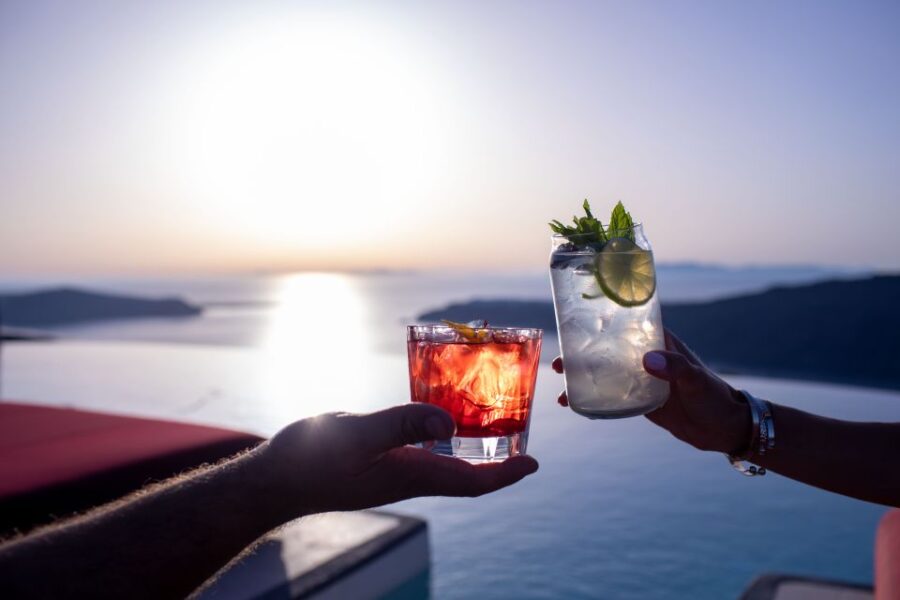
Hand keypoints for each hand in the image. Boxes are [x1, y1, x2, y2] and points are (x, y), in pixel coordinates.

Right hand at [258, 404, 538, 515]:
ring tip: (491, 421)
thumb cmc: (313, 459)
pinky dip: (442, 435)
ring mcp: (394, 470)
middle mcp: (410, 476)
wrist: (277, 478)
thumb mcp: (360, 434)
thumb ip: (403, 424)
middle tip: (521, 435)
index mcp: (413, 475)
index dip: (506, 474)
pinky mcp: (380, 461)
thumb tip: (449, 423)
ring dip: (473, 446)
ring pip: (447, 462)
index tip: (534, 463)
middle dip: (498, 459)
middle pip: (466, 473)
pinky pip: (424, 452)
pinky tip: (439, 417)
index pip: (472, 480)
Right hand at [552, 330, 750, 454]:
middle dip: (579, 354)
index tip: (574, 322)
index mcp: (659, 342)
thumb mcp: (696, 380)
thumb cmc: (714, 397)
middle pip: (605, 349)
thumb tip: (647, 360)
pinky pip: (609, 396)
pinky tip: (574, 405)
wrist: (723, 429)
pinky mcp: (638, 400)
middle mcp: (645, 357)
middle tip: (558, 363)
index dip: (600, 321)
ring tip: (560, 387)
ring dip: (580, 377)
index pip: (625, 323)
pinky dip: (591, 398)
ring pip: (603, 373)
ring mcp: (640, 379)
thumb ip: (675, 368)